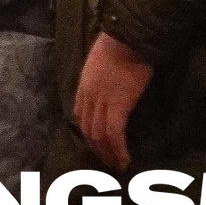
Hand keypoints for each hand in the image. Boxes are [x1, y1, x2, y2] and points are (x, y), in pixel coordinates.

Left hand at [71, 31, 154, 169]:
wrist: (127, 39)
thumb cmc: (118, 45)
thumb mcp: (99, 61)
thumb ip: (99, 75)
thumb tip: (108, 81)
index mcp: (83, 84)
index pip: (78, 114)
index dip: (86, 130)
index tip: (94, 142)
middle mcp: (88, 96)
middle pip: (87, 128)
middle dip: (96, 147)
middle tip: (106, 161)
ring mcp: (101, 102)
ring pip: (99, 134)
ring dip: (108, 152)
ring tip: (116, 165)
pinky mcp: (118, 106)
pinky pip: (115, 133)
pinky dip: (119, 149)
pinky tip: (126, 160)